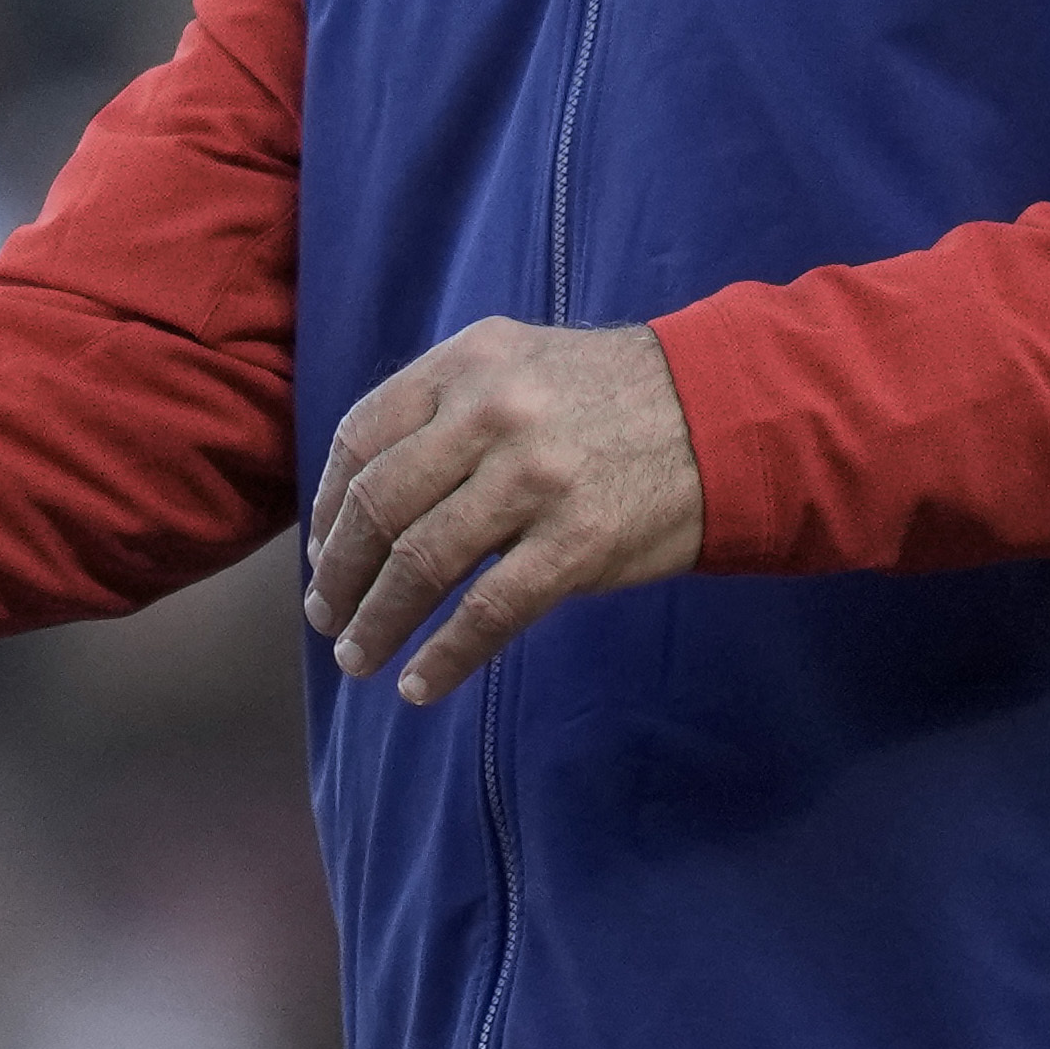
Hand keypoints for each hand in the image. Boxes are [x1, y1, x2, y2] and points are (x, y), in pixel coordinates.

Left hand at [304, 320, 698, 701]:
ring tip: (358, 657)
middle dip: (338, 571)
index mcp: (466, 363)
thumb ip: (445, 408)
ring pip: (421, 563)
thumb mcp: (518, 365)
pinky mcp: (577, 544)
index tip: (322, 547)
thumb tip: (362, 492)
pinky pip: (487, 612)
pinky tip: (419, 685)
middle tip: (326, 615)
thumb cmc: (612, 396)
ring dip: (378, 621)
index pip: (361, 436)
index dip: (327, 503)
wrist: (727, 413)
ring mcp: (534, 480)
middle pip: (379, 504)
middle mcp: (491, 413)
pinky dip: (444, 657)